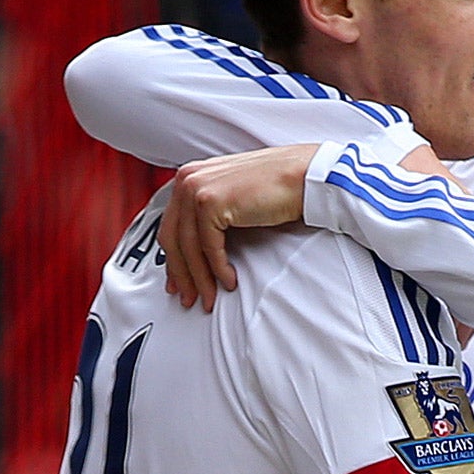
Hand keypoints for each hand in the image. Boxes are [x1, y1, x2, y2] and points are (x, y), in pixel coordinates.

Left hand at [160, 143, 318, 309]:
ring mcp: (197, 189)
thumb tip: (199, 250)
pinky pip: (208, 247)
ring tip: (209, 297)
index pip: (170, 225)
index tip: (177, 280)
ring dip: (199, 278)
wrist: (303, 177)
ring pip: (188, 246)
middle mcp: (188, 179)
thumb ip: (212, 215)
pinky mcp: (211, 202)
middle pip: (172, 237)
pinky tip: (228, 280)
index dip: (173, 259)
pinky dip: (218, 269)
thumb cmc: (277, 187)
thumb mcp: (233, 199)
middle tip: (188, 297)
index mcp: (190, 176)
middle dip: (181, 274)